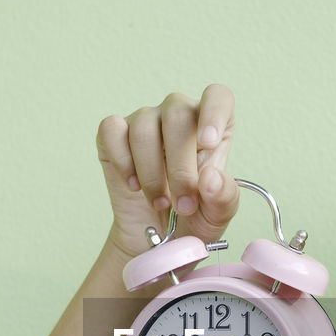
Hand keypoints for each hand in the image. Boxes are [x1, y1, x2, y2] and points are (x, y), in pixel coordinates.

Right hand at [96, 84, 240, 260]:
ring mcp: (146, 121)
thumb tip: (210, 178)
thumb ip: (222, 198)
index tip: (208, 142)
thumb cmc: (191, 218)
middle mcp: (179, 115)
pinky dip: (122, 161)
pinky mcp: (115, 133)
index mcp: (214, 127)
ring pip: (144, 127)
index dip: (214, 113)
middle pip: (177, 116)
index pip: (218, 96)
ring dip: (152, 173)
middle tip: (183, 205)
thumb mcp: (216, 217)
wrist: (155, 239)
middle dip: (180, 168)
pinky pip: (112, 130)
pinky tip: (133, 185)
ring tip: (159, 203)